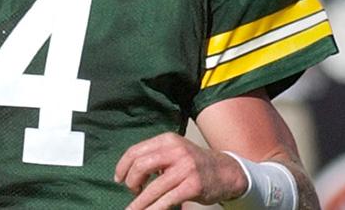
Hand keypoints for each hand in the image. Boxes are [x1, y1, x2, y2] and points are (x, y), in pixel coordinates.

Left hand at [114, 132, 247, 209]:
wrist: (226, 171)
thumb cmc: (195, 163)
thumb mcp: (175, 151)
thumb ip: (155, 156)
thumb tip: (128, 171)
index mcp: (167, 140)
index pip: (136, 151)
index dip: (122, 166)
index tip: (118, 178)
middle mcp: (176, 151)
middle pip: (140, 166)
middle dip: (131, 181)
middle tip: (132, 191)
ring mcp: (186, 168)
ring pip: (153, 188)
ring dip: (139, 202)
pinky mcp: (193, 186)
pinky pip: (167, 200)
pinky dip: (154, 209)